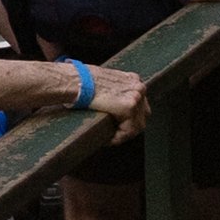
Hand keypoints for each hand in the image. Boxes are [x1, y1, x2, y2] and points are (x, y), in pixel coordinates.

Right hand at [8, 57, 145, 132]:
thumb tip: (113, 106)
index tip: (118, 127)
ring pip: (138, 125)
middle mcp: (138, 87)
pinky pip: (129, 130)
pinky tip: (109, 139)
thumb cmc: (83, 82)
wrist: (76, 81)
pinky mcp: (129, 107)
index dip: (130, 119)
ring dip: (124, 134)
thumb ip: (115, 92)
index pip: (140, 104)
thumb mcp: (105, 83)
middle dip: (130, 126)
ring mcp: (136, 96)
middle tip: (116, 134)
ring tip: (111, 138)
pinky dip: (119, 137)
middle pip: (143, 115)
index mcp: (133, 79)